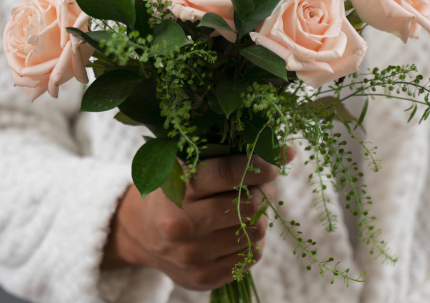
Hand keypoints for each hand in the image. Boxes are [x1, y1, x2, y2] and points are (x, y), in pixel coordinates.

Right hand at [102, 149, 293, 290]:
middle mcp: (181, 225)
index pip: (228, 173)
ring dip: (257, 218)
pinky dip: (251, 241)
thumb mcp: (185, 164)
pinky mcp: (203, 277)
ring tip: (244, 210)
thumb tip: (287, 151)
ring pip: (254, 232)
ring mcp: (192, 256)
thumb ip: (228, 154)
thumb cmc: (172, 190)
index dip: (257, 166)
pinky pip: (251, 256)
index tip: (270, 165)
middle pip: (249, 206)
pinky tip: (236, 231)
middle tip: (258, 188)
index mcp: (175, 189)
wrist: (142, 232)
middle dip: (261, 193)